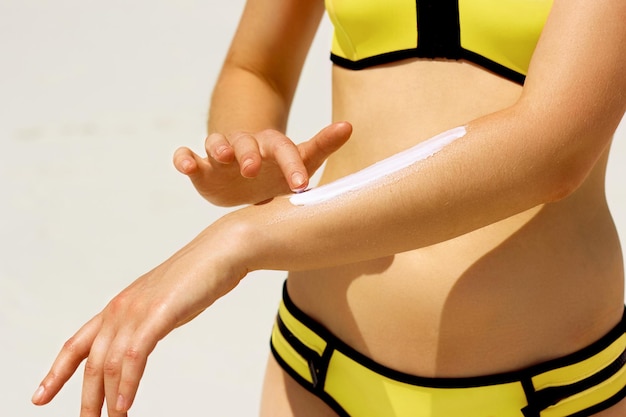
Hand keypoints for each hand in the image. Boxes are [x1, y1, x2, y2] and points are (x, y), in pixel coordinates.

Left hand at [31, 220, 247, 415]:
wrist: (220, 252)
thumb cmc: (197, 277)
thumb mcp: (163, 304)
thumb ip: (148, 322)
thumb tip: (143, 343)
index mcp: (119, 307)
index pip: (77, 343)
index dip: (56, 372)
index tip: (40, 396)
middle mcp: (120, 308)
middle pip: (90, 360)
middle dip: (87, 398)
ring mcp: (137, 310)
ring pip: (109, 363)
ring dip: (107, 398)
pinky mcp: (158, 314)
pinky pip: (133, 357)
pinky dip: (127, 385)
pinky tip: (125, 404)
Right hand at [172, 122, 351, 205]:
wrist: (249, 176)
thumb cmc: (279, 170)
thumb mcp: (303, 159)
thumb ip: (323, 145)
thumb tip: (349, 125)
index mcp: (272, 147)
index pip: (284, 150)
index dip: (292, 165)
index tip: (301, 186)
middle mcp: (246, 146)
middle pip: (246, 144)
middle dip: (248, 154)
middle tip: (252, 169)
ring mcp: (222, 156)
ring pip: (216, 143)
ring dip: (218, 148)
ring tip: (220, 157)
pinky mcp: (203, 168)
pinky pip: (189, 157)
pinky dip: (184, 159)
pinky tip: (185, 166)